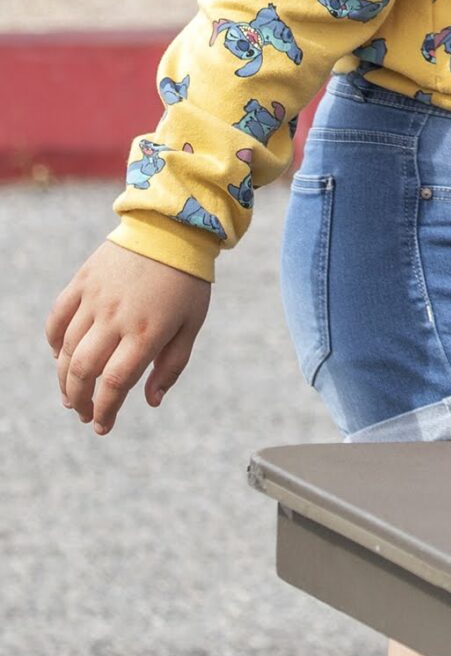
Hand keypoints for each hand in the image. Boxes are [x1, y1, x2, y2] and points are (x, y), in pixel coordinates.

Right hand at [46, 240, 212, 434]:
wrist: (173, 229)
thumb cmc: (188, 281)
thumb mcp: (192, 324)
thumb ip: (172, 365)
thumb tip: (150, 402)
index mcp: (148, 332)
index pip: (115, 383)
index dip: (105, 411)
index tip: (102, 427)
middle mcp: (116, 318)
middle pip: (83, 372)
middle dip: (80, 401)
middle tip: (84, 414)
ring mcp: (95, 300)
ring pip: (67, 350)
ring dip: (64, 379)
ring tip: (72, 395)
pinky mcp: (82, 283)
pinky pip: (57, 320)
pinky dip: (54, 342)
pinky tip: (61, 357)